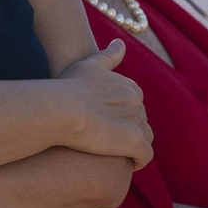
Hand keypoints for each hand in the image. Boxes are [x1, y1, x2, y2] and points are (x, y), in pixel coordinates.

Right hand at [59, 40, 153, 170]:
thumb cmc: (70, 87)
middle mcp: (137, 102)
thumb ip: (108, 55)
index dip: (123, 114)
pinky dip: (139, 161)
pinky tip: (127, 164)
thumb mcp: (89, 64)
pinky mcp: (134, 142)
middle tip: (109, 141)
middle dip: (129, 130)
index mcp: (129, 86)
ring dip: (135, 146)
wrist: (62, 108)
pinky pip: (145, 156)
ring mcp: (137, 122)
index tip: (108, 123)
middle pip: (140, 121)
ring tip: (117, 155)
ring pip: (145, 138)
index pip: (135, 103)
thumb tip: (120, 43)